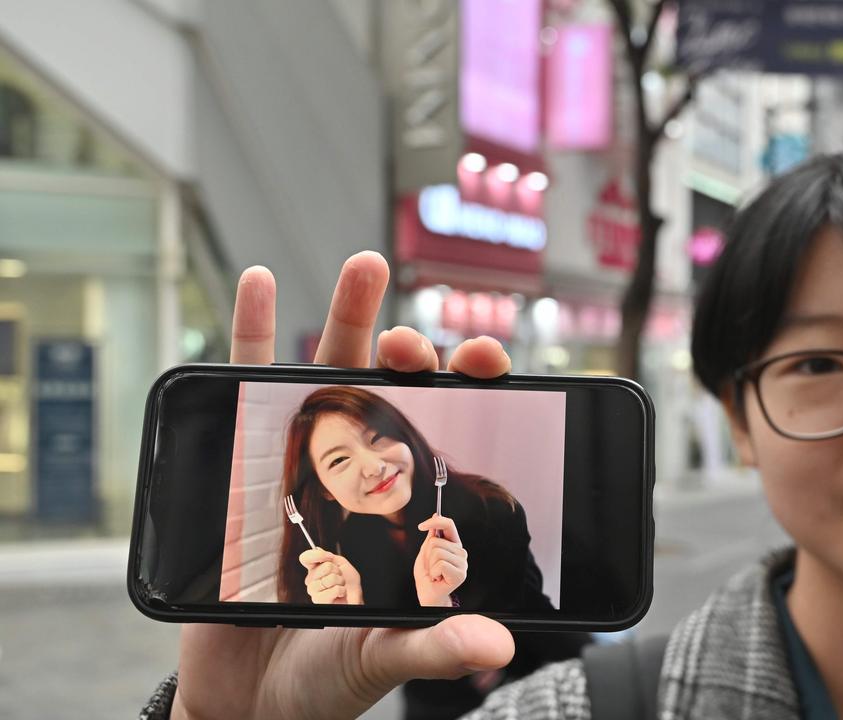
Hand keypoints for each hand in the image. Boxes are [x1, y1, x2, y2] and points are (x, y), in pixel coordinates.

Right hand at [173, 251, 515, 719]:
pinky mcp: (240, 468)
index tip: (487, 356)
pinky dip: (250, 333)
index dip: (470, 389)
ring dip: (347, 316)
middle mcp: (359, 477)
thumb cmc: (323, 679)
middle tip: (415, 341)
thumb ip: (433, 644)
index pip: (446, 430)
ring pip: (328, 373)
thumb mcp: (381, 659)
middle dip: (411, 354)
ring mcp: (300, 466)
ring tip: (367, 266)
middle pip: (392, 392)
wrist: (242, 703)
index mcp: (403, 510)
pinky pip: (244, 390)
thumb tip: (495, 640)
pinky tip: (261, 281)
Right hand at [300, 548, 363, 604]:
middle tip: (339, 577)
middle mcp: (311, 580)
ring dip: (340, 581)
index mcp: (314, 569)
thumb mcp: (341, 563)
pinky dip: (342, 590)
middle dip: (338, 571)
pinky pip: (334, 590)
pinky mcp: (319, 601)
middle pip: (325, 567)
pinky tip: (340, 594)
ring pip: (330, 579)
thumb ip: (329, 556)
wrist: (354, 597)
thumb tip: (317, 549)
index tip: (330, 557)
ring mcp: (314, 591)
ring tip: (339, 586)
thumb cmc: (348, 582)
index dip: (318, 555)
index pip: (305, 558)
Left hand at [414, 515, 467, 606]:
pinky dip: (434, 572)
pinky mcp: (460, 574)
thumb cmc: (427, 577)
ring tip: (434, 573)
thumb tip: (436, 516)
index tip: (421, 526)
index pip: (449, 525)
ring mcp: (462, 563)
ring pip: (437, 552)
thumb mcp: (425, 554)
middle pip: (436, 541)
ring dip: (430, 565)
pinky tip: (438, 578)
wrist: (428, 596)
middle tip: (431, 567)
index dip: (435, 521)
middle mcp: (461, 552)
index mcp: (453, 544)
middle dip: (427, 555)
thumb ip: (431, 538)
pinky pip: (440, 564)